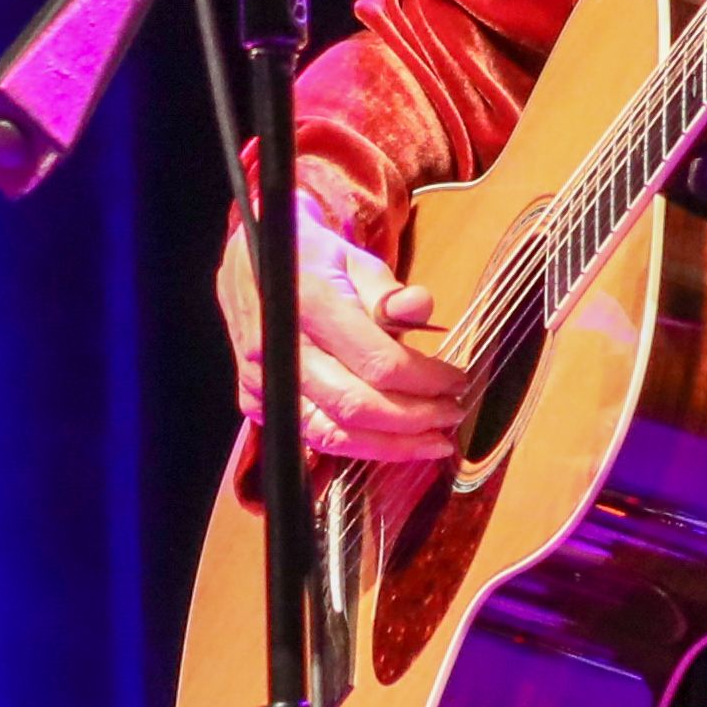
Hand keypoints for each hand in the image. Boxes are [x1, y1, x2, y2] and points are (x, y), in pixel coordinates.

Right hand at [216, 198, 464, 462]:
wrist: (249, 266)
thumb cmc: (310, 261)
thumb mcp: (354, 260)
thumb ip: (387, 292)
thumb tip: (421, 308)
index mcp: (308, 305)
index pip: (378, 363)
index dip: (425, 380)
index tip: (457, 381)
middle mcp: (280, 350)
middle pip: (357, 406)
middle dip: (414, 419)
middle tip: (451, 415)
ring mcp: (263, 382)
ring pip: (333, 434)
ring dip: (390, 445)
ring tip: (431, 442)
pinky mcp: (256, 401)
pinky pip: (314, 437)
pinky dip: (358, 445)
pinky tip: (392, 441)